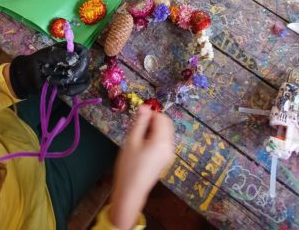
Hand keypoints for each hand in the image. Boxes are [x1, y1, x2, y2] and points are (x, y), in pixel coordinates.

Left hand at [9, 42, 90, 97]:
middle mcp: (75, 60)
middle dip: (70, 74)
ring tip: (52, 82)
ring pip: (83, 79)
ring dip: (67, 83)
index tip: (72, 66)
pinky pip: (81, 88)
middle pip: (84, 68)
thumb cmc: (36, 61)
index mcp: (69, 49)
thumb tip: (75, 59)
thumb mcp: (46, 55)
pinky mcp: (73, 84)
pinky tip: (63, 91)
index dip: (81, 60)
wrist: (28, 76)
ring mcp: (75, 73)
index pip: (83, 52)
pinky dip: (73, 91)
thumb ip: (60, 55)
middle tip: (55, 76)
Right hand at [109, 105, 174, 229]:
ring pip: (165, 131)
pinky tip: (143, 146)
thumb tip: (144, 106)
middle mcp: (170, 146)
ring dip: (154, 128)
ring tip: (138, 138)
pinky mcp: (165, 159)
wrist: (131, 192)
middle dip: (153, 120)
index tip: (137, 119)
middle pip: (166, 123)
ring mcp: (169, 154)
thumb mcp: (131, 141)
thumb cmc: (129, 166)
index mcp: (162, 141)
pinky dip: (155, 137)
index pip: (161, 117)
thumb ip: (139, 122)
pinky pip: (164, 141)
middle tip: (137, 128)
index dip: (150, 114)